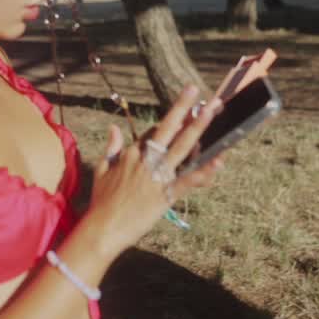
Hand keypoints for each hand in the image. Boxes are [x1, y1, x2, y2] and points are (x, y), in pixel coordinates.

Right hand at [82, 86, 224, 256]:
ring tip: (211, 111)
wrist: (102, 228)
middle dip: (183, 108)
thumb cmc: (100, 202)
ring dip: (197, 128)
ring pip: (181, 148)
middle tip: (196, 90)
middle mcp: (145, 160)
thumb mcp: (101, 170)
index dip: (171, 118)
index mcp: (131, 154)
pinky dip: (203, 171)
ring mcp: (156, 176)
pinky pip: (187, 180)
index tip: (187, 104)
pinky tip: (218, 160)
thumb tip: (113, 128)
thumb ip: (111, 148)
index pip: (154, 131)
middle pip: (167, 129)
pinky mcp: (164, 195)